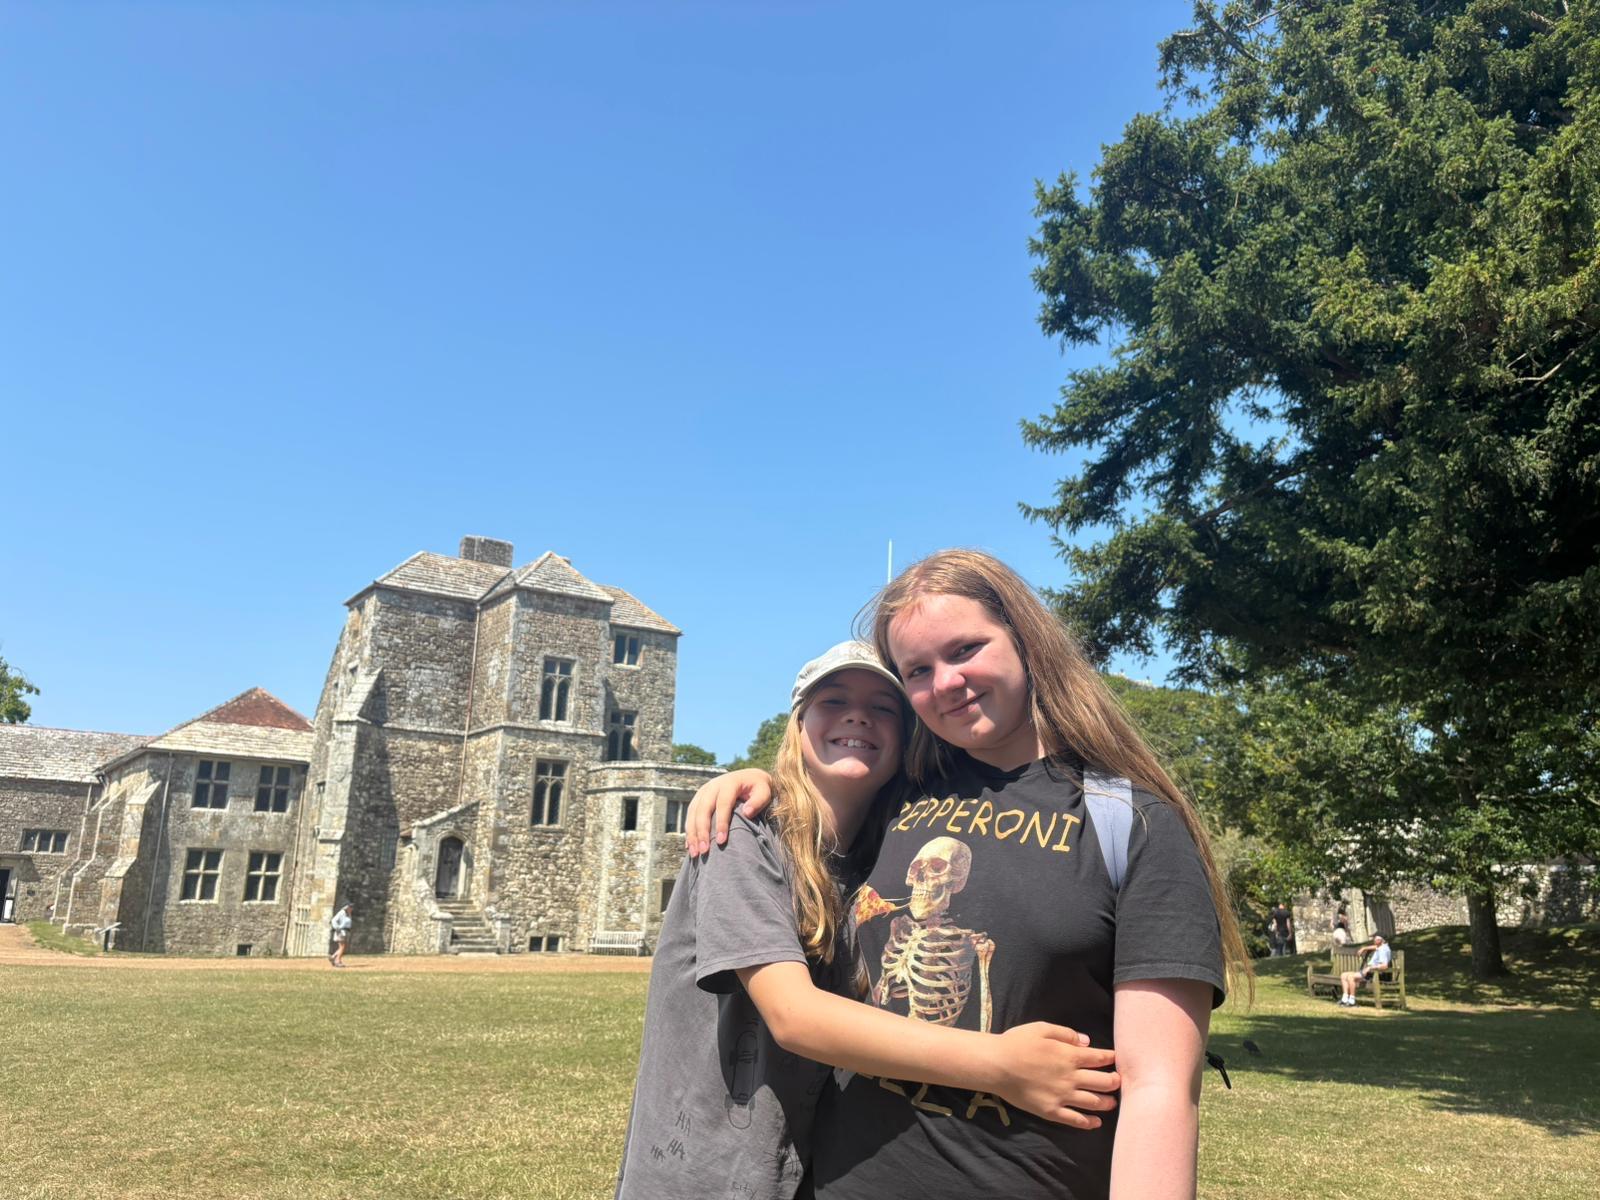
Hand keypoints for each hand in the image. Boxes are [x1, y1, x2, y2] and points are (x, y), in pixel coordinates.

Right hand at [686, 769, 775, 855]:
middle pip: (703, 809)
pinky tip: (690, 846)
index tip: (722, 841)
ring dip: (692, 833)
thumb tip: (747, 813)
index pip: (722, 804)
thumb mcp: (764, 791)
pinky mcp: (698, 798)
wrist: (748, 777)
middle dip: (702, 831)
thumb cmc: (758, 788)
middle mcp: (713, 786)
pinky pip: (690, 815)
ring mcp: (703, 791)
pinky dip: (690, 830)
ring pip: (693, 813)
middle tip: (704, 851)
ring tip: (695, 853)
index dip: (721, 823)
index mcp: (729, 783)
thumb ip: (758, 801)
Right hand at [993, 1023, 1118, 1128]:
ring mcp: (1063, 1096)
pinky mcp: (1052, 1111)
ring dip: (1107, 1102)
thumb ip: (1066, 1034)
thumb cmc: (1017, 1043)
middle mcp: (1071, 1077)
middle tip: (1118, 1082)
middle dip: (1114, 1081)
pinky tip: (1096, 1122)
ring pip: (1094, 1102)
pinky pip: (1075, 1120)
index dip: (1111, 1059)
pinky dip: (1089, 1122)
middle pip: (1102, 1082)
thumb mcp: (1042, 1028)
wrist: (997, 1065)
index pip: (1099, 1058)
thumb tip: (1087, 1042)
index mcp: (1070, 1055)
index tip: (1116, 1060)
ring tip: (1113, 1102)